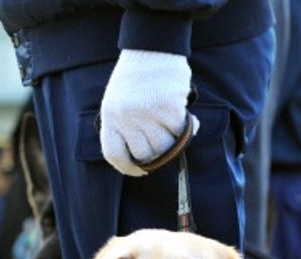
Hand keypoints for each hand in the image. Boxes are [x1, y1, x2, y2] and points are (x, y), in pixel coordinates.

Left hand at [100, 49, 198, 176]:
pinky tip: (190, 118)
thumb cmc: (136, 75)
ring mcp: (147, 114)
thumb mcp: (118, 100)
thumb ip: (124, 127)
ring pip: (165, 147)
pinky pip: (182, 132)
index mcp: (110, 115)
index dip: (128, 168)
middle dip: (157, 153)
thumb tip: (144, 158)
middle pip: (145, 155)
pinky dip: (189, 128)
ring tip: (174, 125)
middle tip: (165, 142)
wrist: (151, 45)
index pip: (114, 155)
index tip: (140, 170)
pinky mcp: (168, 108)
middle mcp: (126, 117)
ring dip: (174, 140)